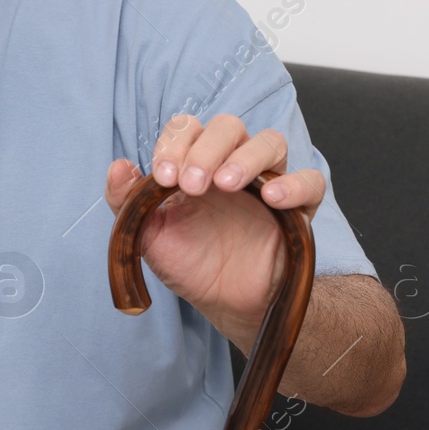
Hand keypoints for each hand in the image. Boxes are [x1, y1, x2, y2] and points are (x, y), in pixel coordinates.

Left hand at [103, 113, 324, 344]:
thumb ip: (126, 201)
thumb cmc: (188, 262)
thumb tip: (118, 166)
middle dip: (206, 148)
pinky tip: (272, 198)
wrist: (224, 303)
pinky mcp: (298, 209)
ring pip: (271, 142)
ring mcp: (267, 183)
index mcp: (194, 164)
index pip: (188, 128)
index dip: (175, 143)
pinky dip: (294, 183)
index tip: (163, 176)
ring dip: (246, 157)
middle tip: (192, 184)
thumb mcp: (147, 235)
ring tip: (226, 184)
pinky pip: (310, 182)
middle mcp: (231, 165)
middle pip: (229, 126)